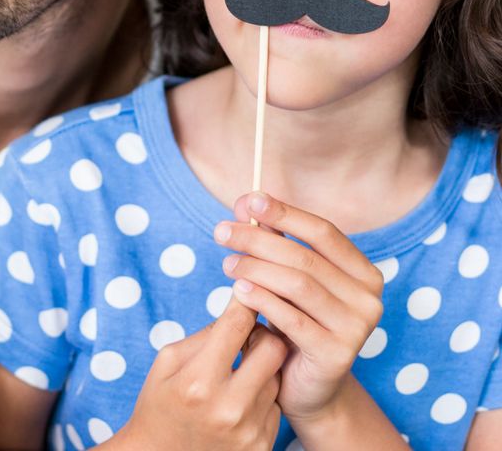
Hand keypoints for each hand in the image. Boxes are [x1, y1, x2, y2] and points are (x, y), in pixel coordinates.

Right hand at [110, 294, 285, 449]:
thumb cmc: (160, 404)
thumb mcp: (167, 362)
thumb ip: (203, 336)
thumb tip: (237, 312)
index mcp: (198, 380)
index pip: (236, 326)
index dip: (245, 301)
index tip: (247, 290)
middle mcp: (228, 407)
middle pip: (273, 349)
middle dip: (263, 332)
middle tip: (249, 331)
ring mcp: (249, 431)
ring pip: (276, 377)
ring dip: (263, 366)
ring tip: (241, 368)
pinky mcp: (262, 447)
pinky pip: (275, 406)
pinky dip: (262, 395)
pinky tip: (242, 397)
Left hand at [214, 191, 384, 424]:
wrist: (307, 388)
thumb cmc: (295, 322)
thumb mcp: (285, 277)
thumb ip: (273, 239)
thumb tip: (247, 202)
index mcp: (363, 272)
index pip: (323, 231)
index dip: (285, 213)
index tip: (249, 200)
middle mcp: (368, 299)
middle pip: (305, 257)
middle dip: (258, 239)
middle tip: (222, 232)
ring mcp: (357, 329)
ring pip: (298, 284)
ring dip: (256, 268)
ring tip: (227, 263)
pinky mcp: (338, 355)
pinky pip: (293, 318)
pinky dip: (262, 299)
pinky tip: (238, 290)